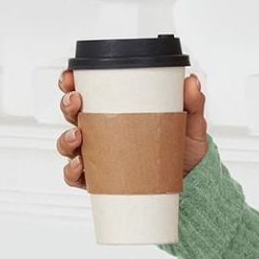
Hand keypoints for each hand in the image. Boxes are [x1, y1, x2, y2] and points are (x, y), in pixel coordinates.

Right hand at [55, 67, 210, 188]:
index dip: (71, 83)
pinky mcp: (102, 180)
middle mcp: (102, 133)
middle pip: (72, 115)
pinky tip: (79, 166)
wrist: (191, 181)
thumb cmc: (183, 149)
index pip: (87, 94)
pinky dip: (71, 172)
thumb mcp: (189, 124)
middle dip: (67, 105)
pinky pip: (77, 177)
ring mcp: (99, 156)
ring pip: (69, 145)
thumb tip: (192, 82)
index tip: (70, 77)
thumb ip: (192, 104)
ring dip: (66, 138)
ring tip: (78, 134)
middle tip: (77, 101)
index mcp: (115, 112)